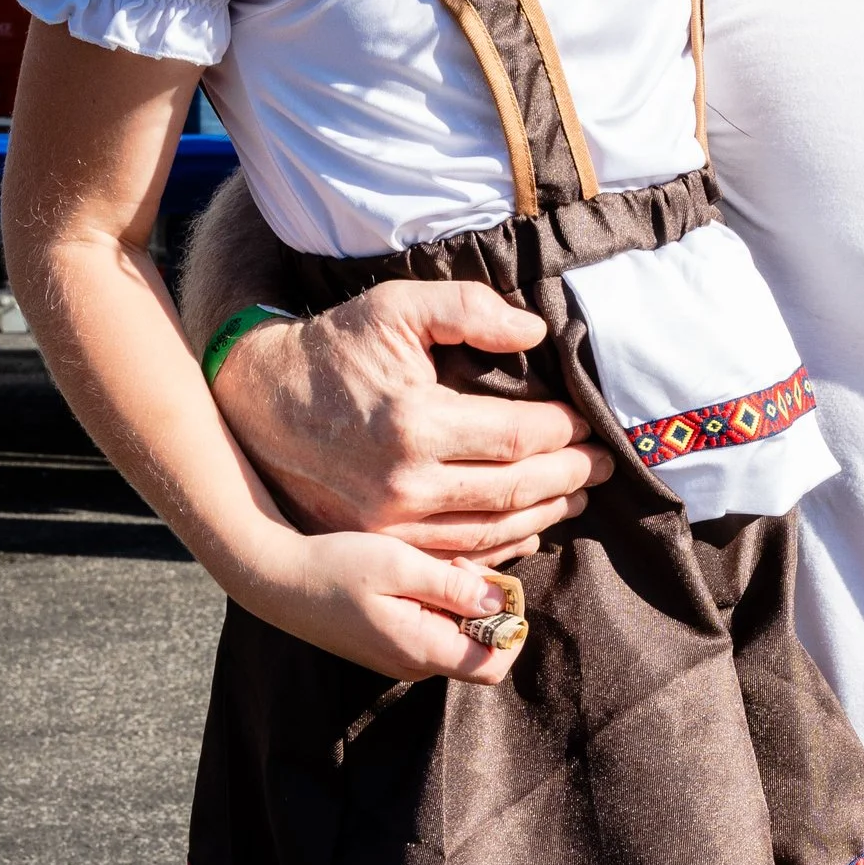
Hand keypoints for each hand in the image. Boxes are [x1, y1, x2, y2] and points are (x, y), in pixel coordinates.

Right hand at [214, 284, 612, 559]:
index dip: (564, 430)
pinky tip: (530, 527)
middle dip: (570, 476)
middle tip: (604, 464)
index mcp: (414, 423)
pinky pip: (457, 558)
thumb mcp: (395, 306)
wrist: (259, 403)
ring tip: (578, 495)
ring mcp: (389, 526)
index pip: (518, 437)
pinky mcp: (379, 546)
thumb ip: (467, 308)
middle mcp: (404, 485)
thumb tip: (534, 332)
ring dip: (545, 514)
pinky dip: (503, 547)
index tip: (588, 422)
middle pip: (514, 490)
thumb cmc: (334, 349)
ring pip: (492, 532)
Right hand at [240, 529, 535, 685]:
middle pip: (480, 647)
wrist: (276, 578)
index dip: (510, 627)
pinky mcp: (389, 645)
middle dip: (483, 605)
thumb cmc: (335, 566)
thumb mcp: (399, 564)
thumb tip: (500, 603)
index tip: (496, 587)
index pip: (494, 664)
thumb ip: (454, 586)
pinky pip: (433, 630)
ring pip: (457, 635)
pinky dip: (437, 603)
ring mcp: (400, 658)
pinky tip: (413, 574)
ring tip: (429, 565)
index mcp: (422, 650)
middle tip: (455, 564)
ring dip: (458, 600)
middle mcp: (414, 664)